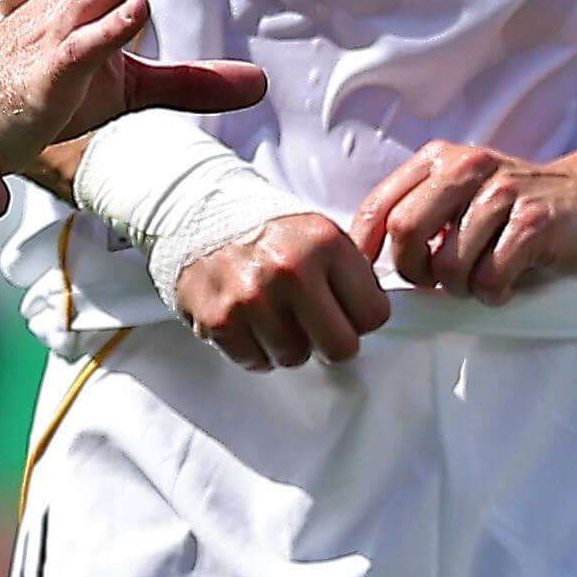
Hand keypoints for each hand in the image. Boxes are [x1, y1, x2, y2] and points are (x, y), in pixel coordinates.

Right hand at [175, 212, 393, 370]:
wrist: (201, 214)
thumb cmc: (270, 231)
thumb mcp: (322, 233)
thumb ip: (353, 274)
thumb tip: (375, 316)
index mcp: (325, 244)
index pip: (374, 314)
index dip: (360, 315)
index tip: (346, 308)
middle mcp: (290, 270)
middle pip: (341, 348)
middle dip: (332, 341)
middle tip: (317, 324)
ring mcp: (252, 298)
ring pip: (296, 358)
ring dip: (290, 344)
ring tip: (276, 314)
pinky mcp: (220, 320)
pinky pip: (257, 362)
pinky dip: (256, 349)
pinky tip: (251, 321)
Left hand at [348, 142, 576, 305]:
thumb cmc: (517, 206)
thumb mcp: (462, 193)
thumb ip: (419, 211)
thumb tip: (369, 261)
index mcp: (442, 160)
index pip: (380, 205)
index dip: (365, 248)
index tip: (370, 275)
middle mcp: (469, 167)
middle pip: (405, 232)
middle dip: (413, 271)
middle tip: (436, 280)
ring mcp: (504, 193)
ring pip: (449, 266)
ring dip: (462, 287)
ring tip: (484, 276)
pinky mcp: (534, 223)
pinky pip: (490, 278)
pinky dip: (494, 293)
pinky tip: (509, 281)